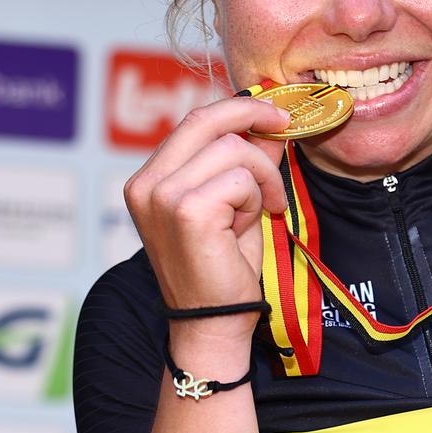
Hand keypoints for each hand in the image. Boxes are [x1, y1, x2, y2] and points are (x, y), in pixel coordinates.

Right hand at [124, 95, 291, 336]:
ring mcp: (162, 197)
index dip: (236, 109)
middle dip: (253, 115)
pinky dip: (256, 198)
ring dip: (260, 177)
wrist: (213, 323)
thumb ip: (243, 162)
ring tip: (261, 208)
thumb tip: (268, 124)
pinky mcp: (187, 211)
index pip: (193, 122)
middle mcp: (146, 184)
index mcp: (148, 180)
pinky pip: (241, 179)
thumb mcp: (234, 203)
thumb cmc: (222, 269)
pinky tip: (248, 225)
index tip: (271, 114)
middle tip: (285, 126)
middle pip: (206, 121)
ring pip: (232, 150)